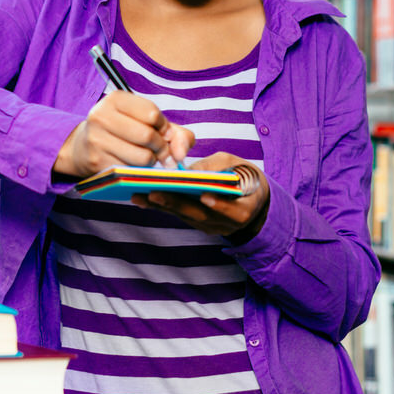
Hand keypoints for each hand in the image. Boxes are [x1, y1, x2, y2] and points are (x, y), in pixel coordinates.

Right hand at [53, 91, 194, 177]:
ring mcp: (97, 140)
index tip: (162, 132)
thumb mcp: (147, 122)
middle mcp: (102, 116)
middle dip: (161, 147)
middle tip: (161, 151)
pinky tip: (134, 166)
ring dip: (152, 161)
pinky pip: (131, 171)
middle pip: (148, 136)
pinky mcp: (97, 162)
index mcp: (115, 99)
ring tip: (147, 157)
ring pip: (142, 157)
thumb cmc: (124, 131)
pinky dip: (139, 171)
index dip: (164, 127)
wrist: (84, 146)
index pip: (152, 113)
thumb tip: (181, 154)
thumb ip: (176, 133)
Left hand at [132, 152, 269, 240]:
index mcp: (244, 209)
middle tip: (154, 193)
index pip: (233, 211)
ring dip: (162, 206)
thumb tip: (189, 170)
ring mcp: (211, 227)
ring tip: (140, 195)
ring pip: (186, 217)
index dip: (219, 205)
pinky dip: (162, 207)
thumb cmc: (244, 176)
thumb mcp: (237, 165)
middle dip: (176, 204)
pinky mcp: (198, 226)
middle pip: (201, 215)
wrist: (252, 199)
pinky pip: (180, 216)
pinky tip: (143, 199)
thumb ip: (216, 167)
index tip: (205, 196)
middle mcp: (227, 224)